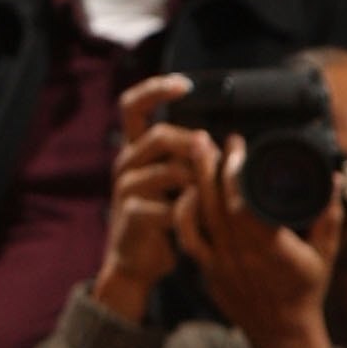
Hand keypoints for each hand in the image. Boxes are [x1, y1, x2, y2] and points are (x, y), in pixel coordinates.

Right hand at [91, 74, 205, 320]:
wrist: (136, 262)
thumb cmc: (161, 218)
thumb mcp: (170, 182)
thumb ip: (185, 158)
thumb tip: (220, 139)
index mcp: (135, 150)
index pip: (133, 105)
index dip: (156, 88)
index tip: (185, 84)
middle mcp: (126, 163)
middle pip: (160, 135)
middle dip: (194, 144)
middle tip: (214, 158)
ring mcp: (127, 188)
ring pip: (170, 169)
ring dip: (199, 180)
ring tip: (210, 193)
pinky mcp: (133, 214)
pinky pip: (171, 204)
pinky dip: (192, 209)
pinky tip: (199, 217)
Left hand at [173, 134, 337, 347]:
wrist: (281, 333)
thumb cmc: (306, 291)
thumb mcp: (325, 253)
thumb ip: (328, 215)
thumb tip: (333, 179)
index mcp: (268, 245)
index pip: (243, 200)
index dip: (235, 169)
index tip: (237, 143)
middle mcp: (239, 253)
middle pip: (215, 202)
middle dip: (209, 165)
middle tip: (204, 136)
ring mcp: (219, 263)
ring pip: (197, 217)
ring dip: (192, 184)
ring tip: (189, 157)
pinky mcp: (207, 271)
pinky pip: (188, 239)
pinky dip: (184, 214)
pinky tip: (185, 193)